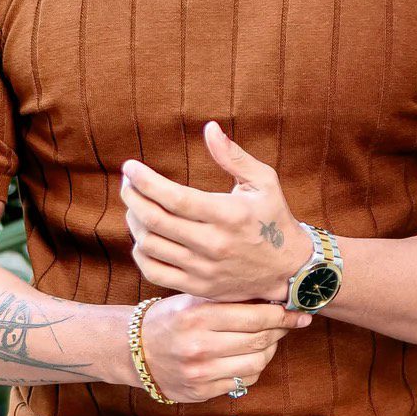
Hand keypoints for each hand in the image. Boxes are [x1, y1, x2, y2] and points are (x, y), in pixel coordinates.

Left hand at [120, 121, 312, 301]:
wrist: (289, 269)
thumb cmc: (274, 217)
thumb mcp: (263, 181)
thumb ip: (233, 156)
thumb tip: (209, 128)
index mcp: (228, 214)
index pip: (174, 198)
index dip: (145, 181)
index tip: (130, 167)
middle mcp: (213, 244)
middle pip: (155, 221)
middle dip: (132, 197)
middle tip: (127, 183)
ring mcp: (203, 269)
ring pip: (150, 245)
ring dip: (134, 222)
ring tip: (135, 205)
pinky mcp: (198, 286)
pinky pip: (154, 272)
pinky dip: (140, 252)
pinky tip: (143, 236)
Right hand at [137, 294, 312, 403]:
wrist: (136, 350)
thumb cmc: (171, 317)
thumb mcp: (193, 298)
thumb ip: (228, 299)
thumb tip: (274, 297)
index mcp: (197, 316)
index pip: (254, 316)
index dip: (282, 314)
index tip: (297, 311)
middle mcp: (198, 346)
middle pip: (259, 341)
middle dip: (281, 330)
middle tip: (290, 322)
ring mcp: (200, 373)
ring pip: (256, 364)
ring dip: (270, 350)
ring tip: (270, 338)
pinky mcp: (201, 392)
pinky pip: (243, 381)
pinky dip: (254, 367)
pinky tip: (251, 355)